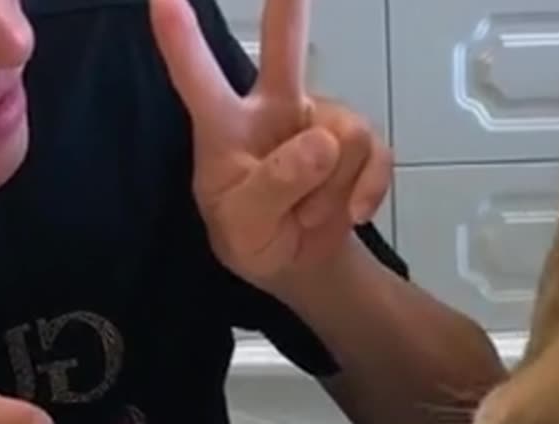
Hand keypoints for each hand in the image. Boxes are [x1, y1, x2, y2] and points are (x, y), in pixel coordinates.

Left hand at [149, 0, 391, 294]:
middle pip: (285, 47)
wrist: (299, 263)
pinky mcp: (358, 141)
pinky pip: (377, 153)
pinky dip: (367, 190)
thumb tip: (322, 141)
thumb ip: (273, 185)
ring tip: (307, 213)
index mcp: (225, 126)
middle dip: (290, 9)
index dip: (181, 41)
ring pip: (344, 135)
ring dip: (332, 189)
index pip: (198, 80)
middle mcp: (272, 108)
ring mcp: (319, 120)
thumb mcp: (244, 226)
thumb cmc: (253, 236)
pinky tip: (351, 213)